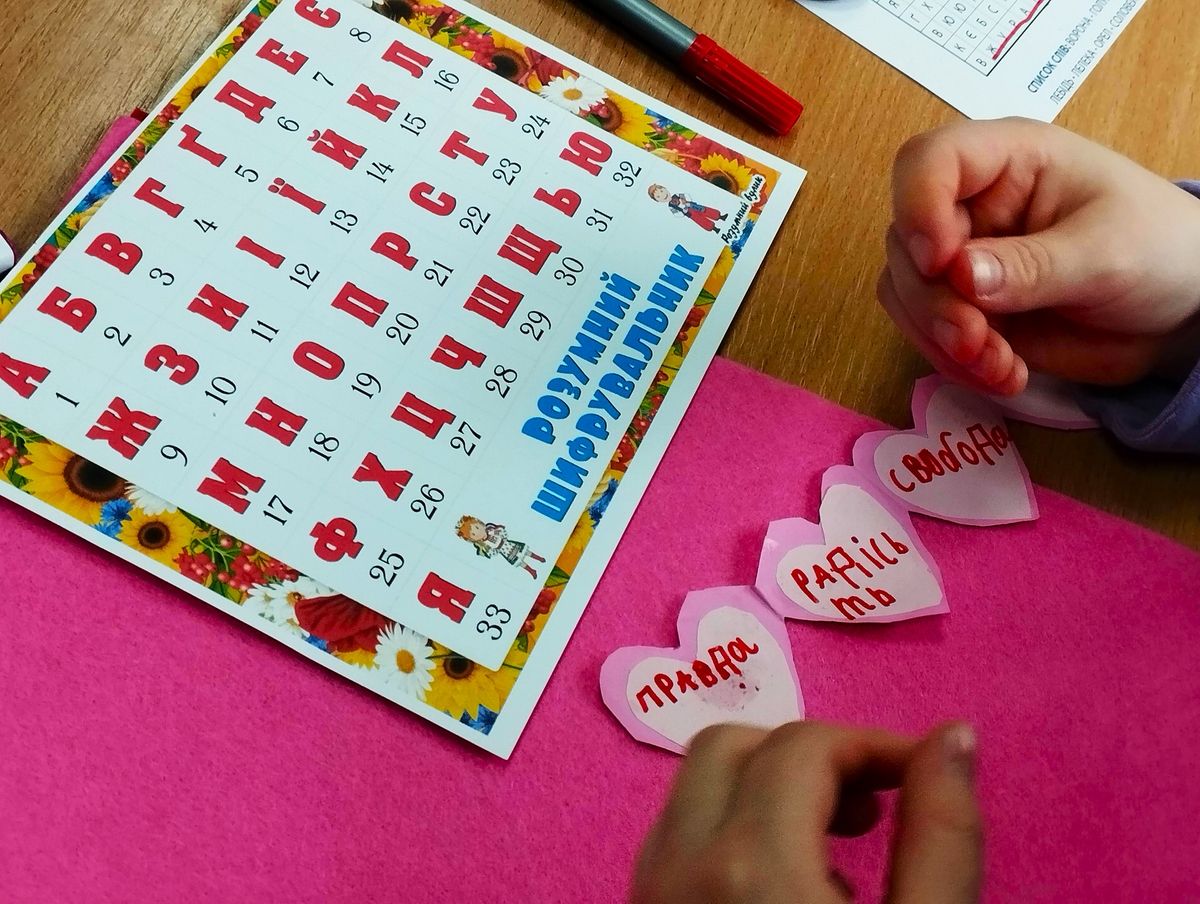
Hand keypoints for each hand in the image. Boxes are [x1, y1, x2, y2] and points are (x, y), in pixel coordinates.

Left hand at [632, 721, 981, 903]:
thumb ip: (942, 838)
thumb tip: (955, 736)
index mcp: (749, 865)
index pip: (804, 746)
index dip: (876, 745)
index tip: (926, 775)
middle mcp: (676, 865)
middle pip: (730, 747)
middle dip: (807, 758)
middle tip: (872, 811)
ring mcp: (646, 892)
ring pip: (693, 790)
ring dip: (765, 792)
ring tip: (839, 856)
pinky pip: (674, 840)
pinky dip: (729, 833)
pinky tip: (785, 891)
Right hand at [879, 118, 1199, 392]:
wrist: (1179, 311)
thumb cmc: (1159, 249)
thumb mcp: (1107, 252)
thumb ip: (1033, 265)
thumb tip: (958, 276)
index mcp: (1008, 161)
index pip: (927, 162)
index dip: (917, 207)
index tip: (941, 264)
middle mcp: (972, 205)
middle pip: (905, 240)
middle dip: (933, 301)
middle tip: (975, 341)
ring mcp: (962, 258)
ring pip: (905, 291)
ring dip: (940, 338)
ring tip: (999, 367)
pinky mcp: (963, 307)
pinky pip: (926, 331)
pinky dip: (952, 360)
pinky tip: (1003, 374)